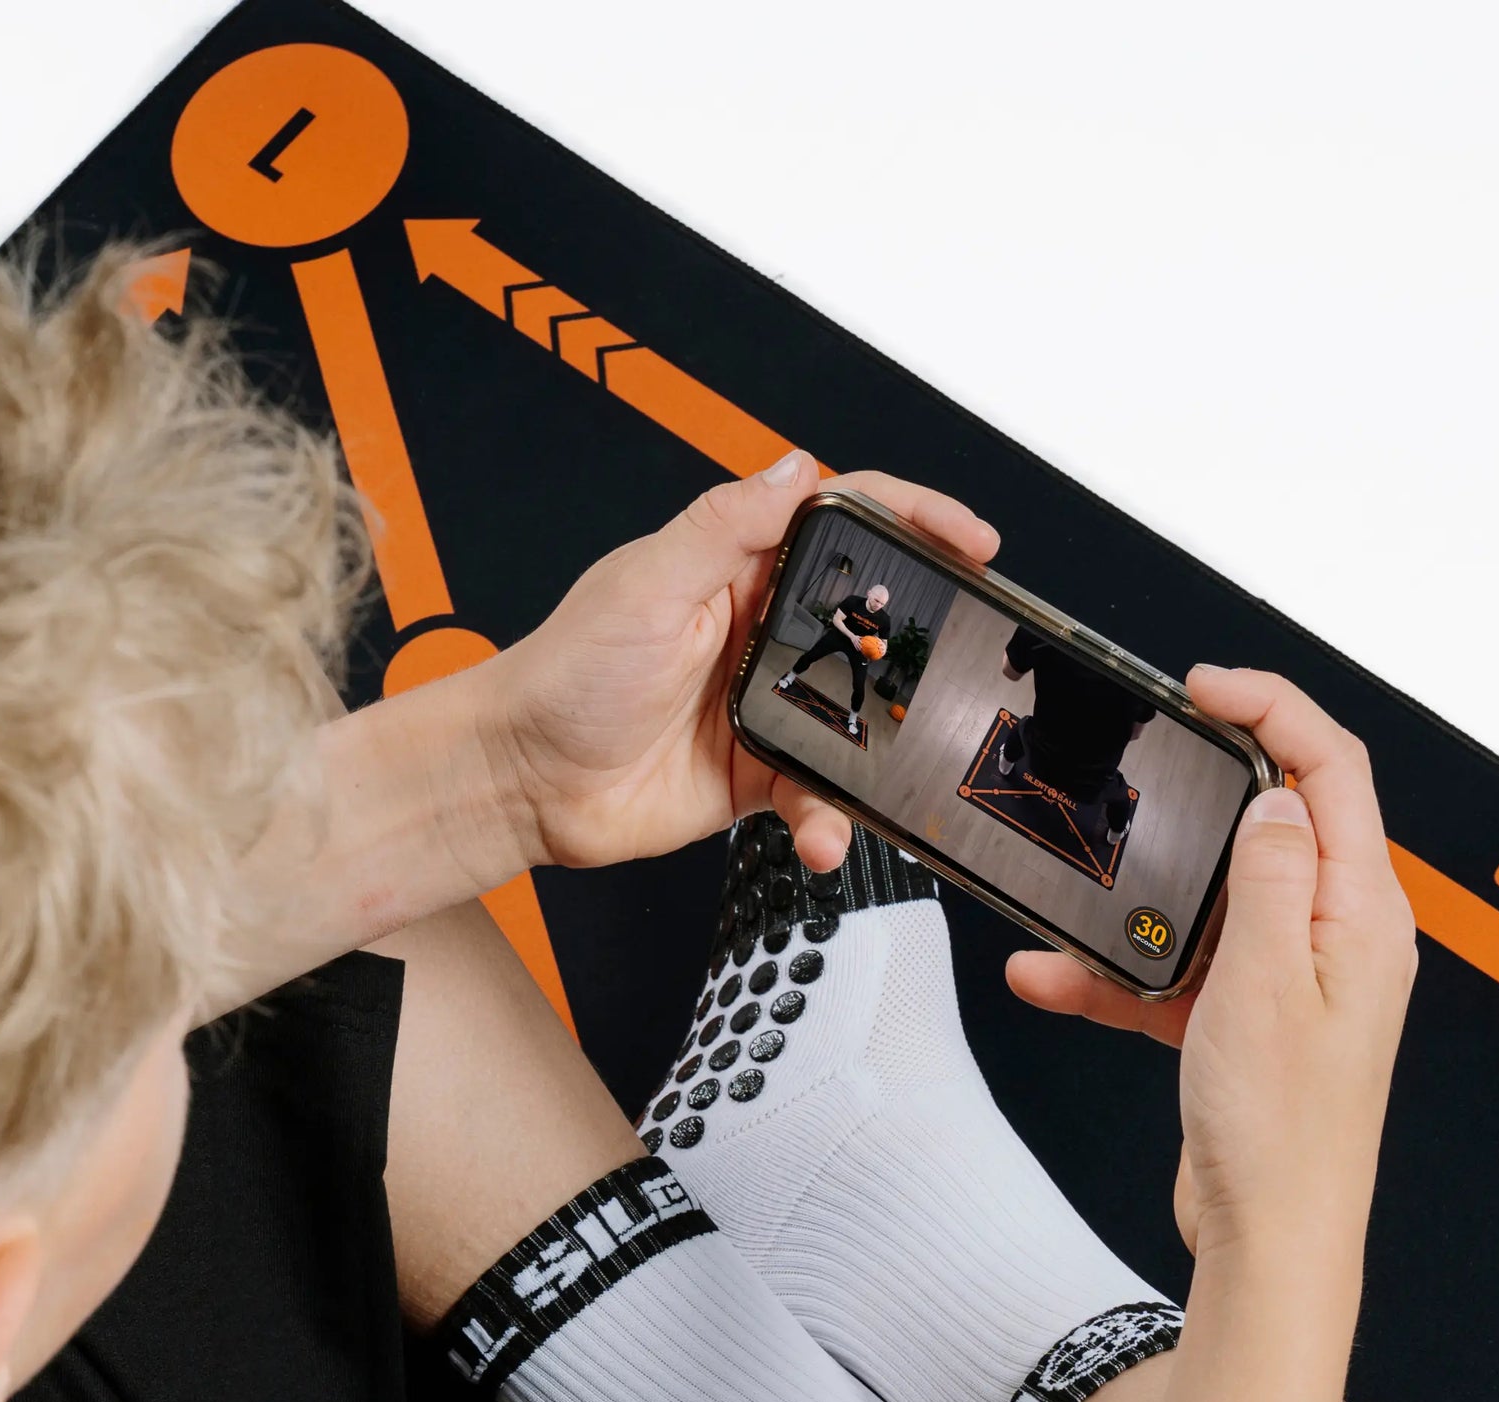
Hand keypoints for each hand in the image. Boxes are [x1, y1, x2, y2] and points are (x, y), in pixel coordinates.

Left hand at [486, 455, 996, 873]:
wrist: (527, 780)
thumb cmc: (567, 673)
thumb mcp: (649, 583)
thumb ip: (727, 526)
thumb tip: (798, 469)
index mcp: (741, 567)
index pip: (844, 525)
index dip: (914, 522)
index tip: (972, 538)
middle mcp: (764, 632)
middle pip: (870, 623)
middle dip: (921, 647)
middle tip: (964, 665)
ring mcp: (768, 705)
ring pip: (858, 720)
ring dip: (878, 756)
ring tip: (886, 778)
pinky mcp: (761, 773)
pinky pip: (822, 794)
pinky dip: (829, 820)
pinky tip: (820, 834)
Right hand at [1007, 670, 1414, 1256]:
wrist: (1271, 1244)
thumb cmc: (1284, 1135)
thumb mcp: (1267, 980)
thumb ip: (1273, 875)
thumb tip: (1276, 798)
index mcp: (1364, 916)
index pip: (1332, 771)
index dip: (1273, 710)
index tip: (1206, 688)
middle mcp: (1340, 940)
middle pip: (1273, 825)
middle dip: (1197, 798)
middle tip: (1139, 769)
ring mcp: (1294, 983)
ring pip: (1211, 904)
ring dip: (1139, 903)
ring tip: (1075, 901)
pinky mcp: (1249, 1027)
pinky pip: (1179, 974)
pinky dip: (1120, 975)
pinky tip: (1054, 979)